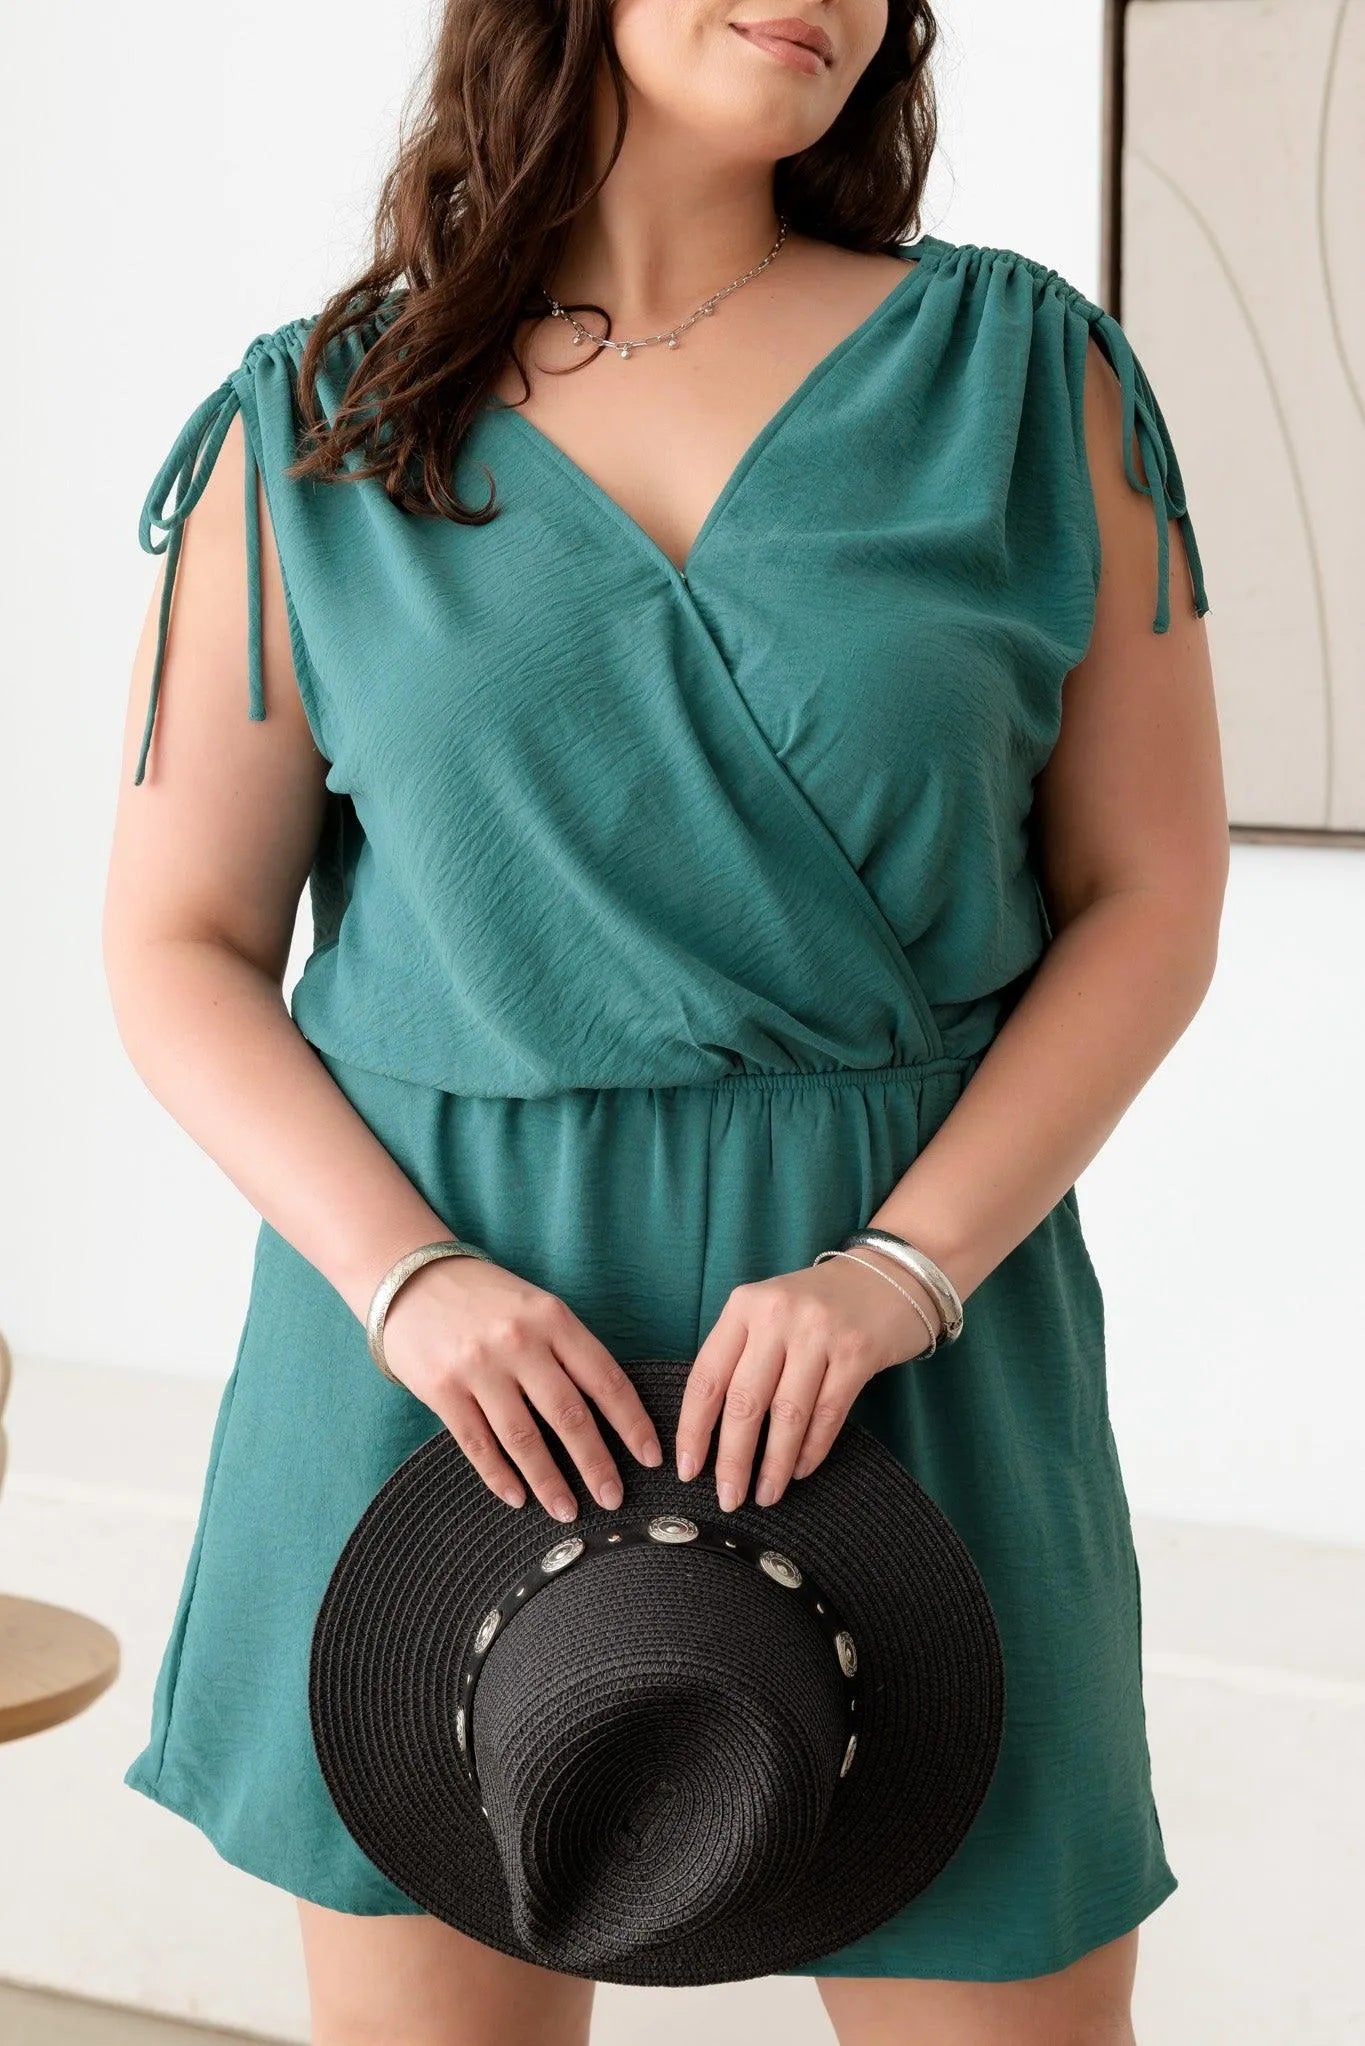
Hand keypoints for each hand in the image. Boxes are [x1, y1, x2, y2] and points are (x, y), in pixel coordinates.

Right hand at [380, 1255, 663, 1517]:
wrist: (409, 1277)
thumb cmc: (485, 1298)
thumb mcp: (536, 1306)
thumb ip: (567, 1349)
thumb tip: (606, 1411)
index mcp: (552, 1319)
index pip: (605, 1379)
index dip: (632, 1423)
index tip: (650, 1458)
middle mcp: (518, 1342)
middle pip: (569, 1415)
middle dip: (596, 1464)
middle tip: (614, 1499)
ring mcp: (478, 1367)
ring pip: (524, 1438)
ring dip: (549, 1482)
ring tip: (568, 1511)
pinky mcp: (442, 1390)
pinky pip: (478, 1444)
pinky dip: (500, 1476)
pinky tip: (517, 1498)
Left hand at [674, 1250, 938, 1512]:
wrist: (891, 1274)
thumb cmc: (820, 1303)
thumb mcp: (770, 1312)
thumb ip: (742, 1355)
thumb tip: (713, 1431)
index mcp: (744, 1306)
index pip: (707, 1376)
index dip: (693, 1429)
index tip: (687, 1469)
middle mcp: (778, 1315)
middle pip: (744, 1401)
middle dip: (732, 1459)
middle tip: (728, 1498)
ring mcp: (819, 1332)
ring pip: (787, 1413)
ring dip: (773, 1464)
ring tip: (765, 1494)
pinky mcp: (857, 1351)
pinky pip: (828, 1413)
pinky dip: (811, 1449)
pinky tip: (800, 1470)